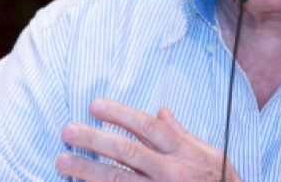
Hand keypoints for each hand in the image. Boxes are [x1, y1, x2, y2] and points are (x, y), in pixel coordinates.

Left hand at [56, 99, 240, 181]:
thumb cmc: (219, 180)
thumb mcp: (208, 152)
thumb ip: (180, 133)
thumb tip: (160, 112)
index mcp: (182, 151)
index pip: (146, 127)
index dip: (119, 114)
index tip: (94, 105)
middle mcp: (169, 171)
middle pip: (126, 151)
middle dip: (94, 139)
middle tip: (68, 130)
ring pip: (117, 179)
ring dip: (86, 169)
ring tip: (62, 160)